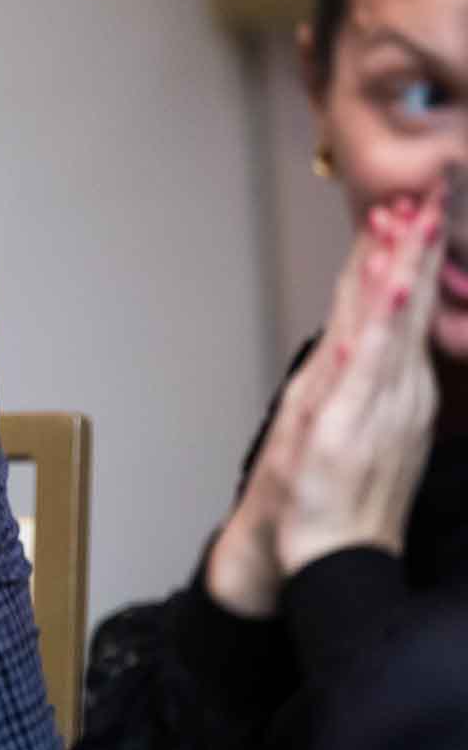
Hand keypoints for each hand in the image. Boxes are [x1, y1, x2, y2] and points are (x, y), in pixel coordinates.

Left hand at [207, 191, 443, 615]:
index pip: (406, 309)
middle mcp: (394, 392)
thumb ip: (384, 381)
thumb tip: (393, 337)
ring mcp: (371, 407)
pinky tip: (392, 289)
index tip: (419, 206)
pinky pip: (368, 365)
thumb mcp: (369, 427)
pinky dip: (383, 323)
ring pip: (390, 323)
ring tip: (411, 220)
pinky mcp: (344, 426)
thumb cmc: (340, 495)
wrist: (320, 559)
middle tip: (428, 189)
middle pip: (405, 306)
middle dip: (414, 247)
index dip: (411, 257)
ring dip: (400, 269)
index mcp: (399, 389)